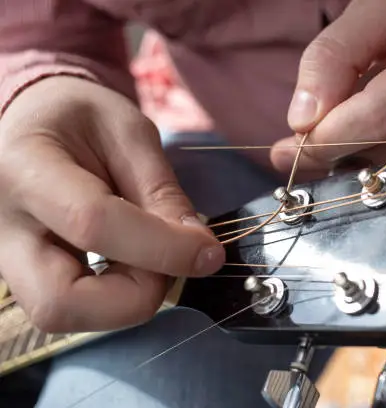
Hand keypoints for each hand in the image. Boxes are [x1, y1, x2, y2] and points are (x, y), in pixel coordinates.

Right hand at [0, 77, 224, 332]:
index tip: (209, 252)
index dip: (163, 247)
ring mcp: (2, 258)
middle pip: (59, 302)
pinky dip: (112, 298)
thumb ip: (162, 192)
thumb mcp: (128, 132)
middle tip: (168, 260)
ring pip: (60, 315)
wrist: (28, 123)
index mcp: (24, 166)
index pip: (94, 224)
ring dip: (125, 299)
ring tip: (148, 254)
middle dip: (134, 295)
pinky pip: (67, 308)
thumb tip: (200, 252)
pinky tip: (128, 262)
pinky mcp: (18, 277)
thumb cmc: (79, 118)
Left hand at [271, 0, 385, 173]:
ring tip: (338, 125)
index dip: (327, 139)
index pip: (380, 117)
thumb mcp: (375, 6)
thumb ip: (333, 57)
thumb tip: (302, 121)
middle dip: (333, 150)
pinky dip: (382, 156)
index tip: (286, 150)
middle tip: (293, 146)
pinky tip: (367, 135)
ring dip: (356, 154)